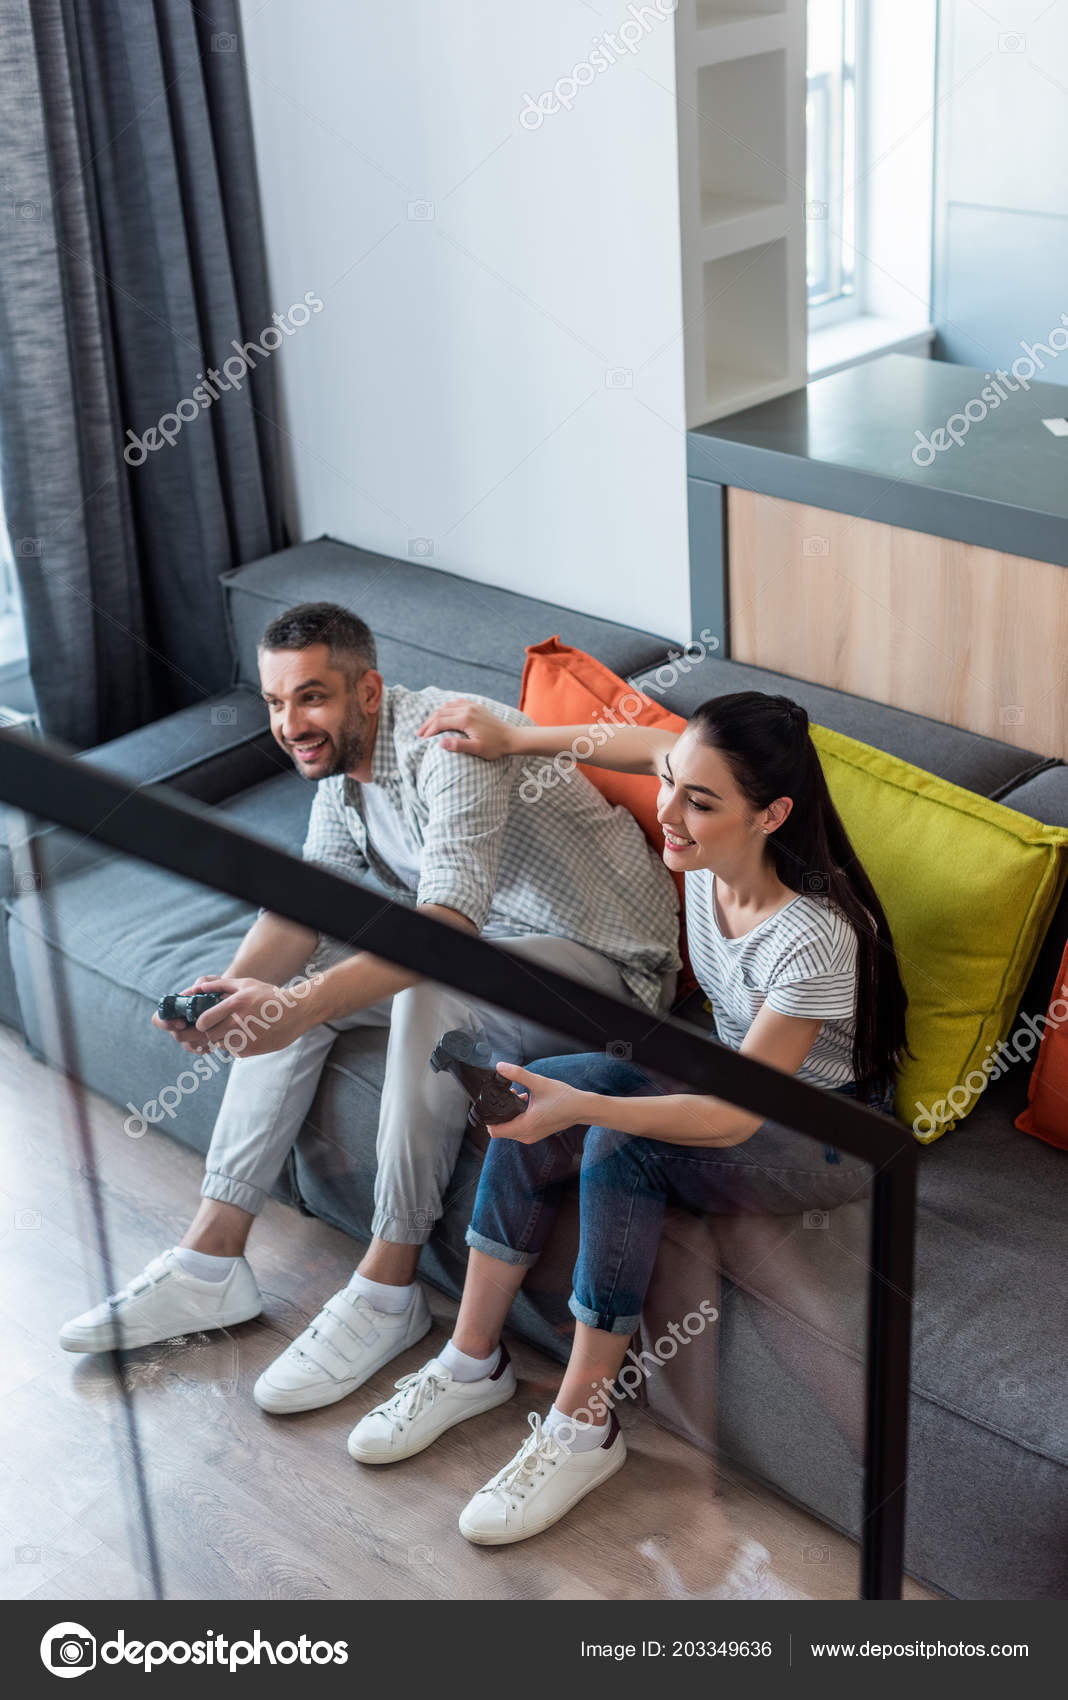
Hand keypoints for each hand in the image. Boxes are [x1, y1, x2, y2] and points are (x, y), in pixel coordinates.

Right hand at [151, 975, 228, 1054]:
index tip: (182, 1023)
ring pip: (189, 1045)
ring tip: (216, 1030)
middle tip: (206, 1029)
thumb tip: (197, 988)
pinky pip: (200, 1050)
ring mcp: (188, 1036)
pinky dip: (209, 1045)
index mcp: (174, 1008)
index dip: (166, 1023)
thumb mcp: (211, 981)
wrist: (228, 998)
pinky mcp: (200, 1044)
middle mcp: (177, 1024)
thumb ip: (204, 981)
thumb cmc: (215, 987)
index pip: (158, 1019)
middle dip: (192, 1034)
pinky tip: (218, 1037)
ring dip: (202, 1040)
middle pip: (177, 1036)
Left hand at [158, 976, 308, 1058]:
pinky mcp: (252, 1049)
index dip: (201, 1022)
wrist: (297, 1012)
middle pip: (210, 1035)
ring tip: (236, 1029)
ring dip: (223, 1038)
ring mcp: (246, 1038)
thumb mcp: (246, 984)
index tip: (205, 1021)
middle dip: (212, 1031)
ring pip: (220, 1044)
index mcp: (235, 1004)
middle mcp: (239, 1022)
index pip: (204, 1021)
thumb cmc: (269, 996)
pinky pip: (234, 1051)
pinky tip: (247, 1035)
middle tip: (220, 1025)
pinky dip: (236, 1045)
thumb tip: (198, 987)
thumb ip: (220, 985)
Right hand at [417, 698, 515, 759]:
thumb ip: (458, 746)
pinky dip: (446, 708)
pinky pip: (456, 703)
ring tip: (429, 725)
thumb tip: (440, 743)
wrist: (512, 738)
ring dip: (436, 715)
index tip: (422, 740)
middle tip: (420, 733)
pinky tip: (444, 714)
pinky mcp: (476, 706)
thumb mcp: (477, 749)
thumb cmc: (495, 746)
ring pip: (447, 706)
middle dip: (429, 723)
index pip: (440, 722)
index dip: (429, 730)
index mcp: (465, 719)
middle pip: (440, 712)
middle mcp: (467, 709)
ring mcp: (472, 706)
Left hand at [485, 1063, 585, 1144]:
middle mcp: (526, 1135)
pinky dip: (518, 1117)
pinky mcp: (536, 1134)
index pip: (494, 1131)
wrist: (581, 1108)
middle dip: (499, 1114)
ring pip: (510, 1129)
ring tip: (519, 1097)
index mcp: (525, 1126)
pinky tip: (526, 1102)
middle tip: (508, 1096)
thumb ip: (517, 1074)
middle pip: (500, 1129)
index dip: (488, 1118)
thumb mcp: (538, 1082)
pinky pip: (519, 1129)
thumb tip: (500, 1067)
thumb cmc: (563, 1098)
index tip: (492, 1103)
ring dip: (509, 1115)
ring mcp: (532, 1136)